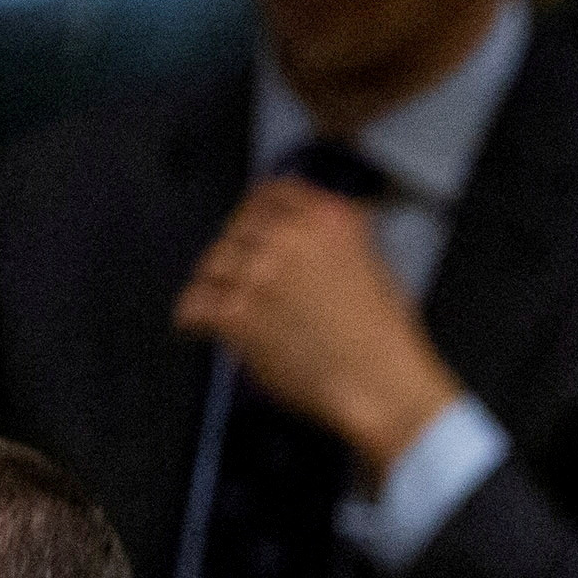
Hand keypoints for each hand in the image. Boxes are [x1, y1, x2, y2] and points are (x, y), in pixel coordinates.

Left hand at [175, 178, 461, 476]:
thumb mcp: (374, 264)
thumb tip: (303, 238)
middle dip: (234, 251)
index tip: (249, 224)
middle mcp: (289, 237)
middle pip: (236, 228)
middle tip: (234, 273)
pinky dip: (191, 316)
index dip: (255, 210)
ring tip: (216, 300)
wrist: (381, 385)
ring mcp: (259, 274)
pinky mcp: (237, 314)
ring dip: (212, 282)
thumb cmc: (386, 339)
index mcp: (327, 218)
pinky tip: (196, 324)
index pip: (272, 192)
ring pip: (211, 264)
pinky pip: (193, 305)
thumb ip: (333, 241)